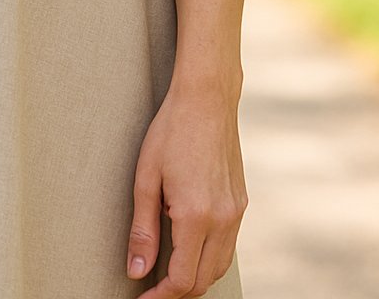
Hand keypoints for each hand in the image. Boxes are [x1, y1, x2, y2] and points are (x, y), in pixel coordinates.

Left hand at [126, 81, 247, 296]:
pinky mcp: (241, 203)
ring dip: (195, 277)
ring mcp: (236, 212)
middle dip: (177, 292)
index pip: (181, 279)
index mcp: (196, 216)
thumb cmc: (171, 131)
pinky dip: (209, 257)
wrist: (207, 98)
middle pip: (203, 280)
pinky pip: (228, 245)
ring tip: (167, 272)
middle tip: (151, 289)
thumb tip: (137, 270)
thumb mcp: (146, 178)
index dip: (160, 297)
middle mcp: (223, 220)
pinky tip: (189, 246)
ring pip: (219, 267)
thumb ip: (142, 229)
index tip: (142, 298)